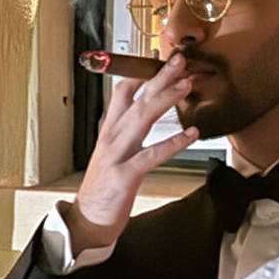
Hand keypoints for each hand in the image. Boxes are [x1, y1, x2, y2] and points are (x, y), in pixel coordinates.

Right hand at [66, 52, 198, 253]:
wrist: (87, 221)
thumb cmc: (105, 189)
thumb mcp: (112, 154)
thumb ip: (126, 133)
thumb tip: (142, 114)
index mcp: (110, 131)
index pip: (123, 92)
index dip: (143, 74)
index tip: (162, 58)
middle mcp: (112, 137)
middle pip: (138, 99)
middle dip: (159, 77)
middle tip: (180, 59)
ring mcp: (117, 155)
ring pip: (143, 118)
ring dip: (166, 99)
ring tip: (186, 84)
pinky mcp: (125, 175)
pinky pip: (152, 154)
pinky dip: (173, 142)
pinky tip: (191, 133)